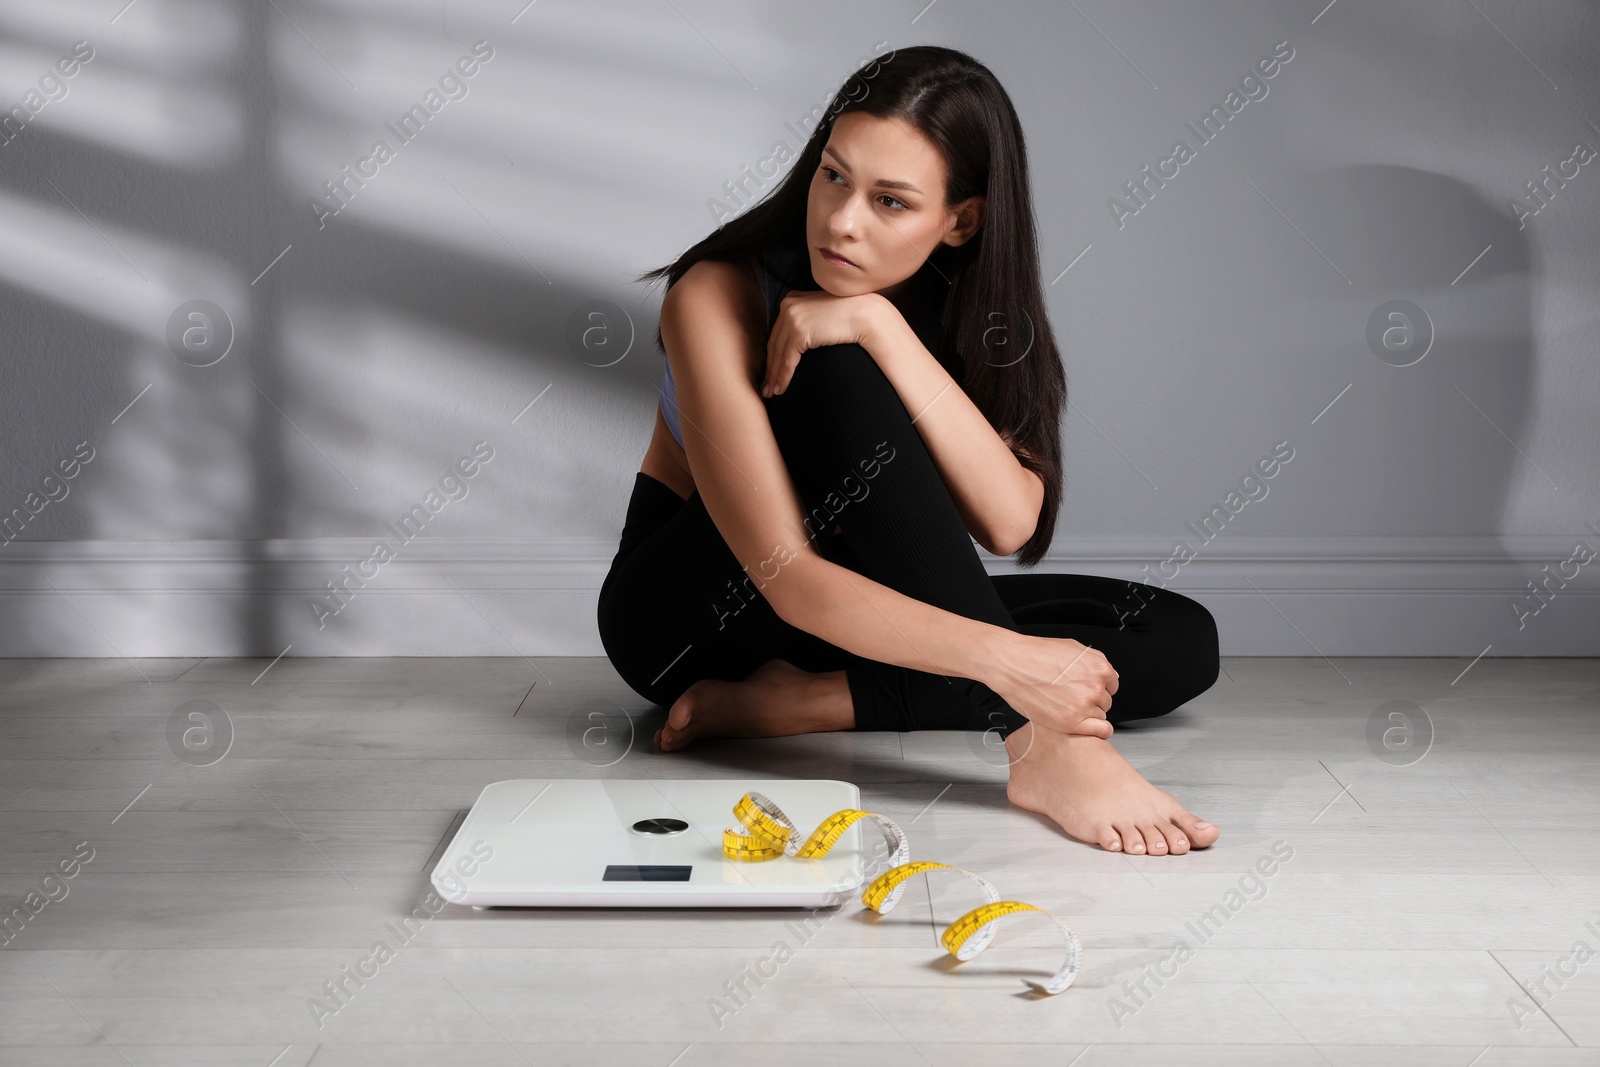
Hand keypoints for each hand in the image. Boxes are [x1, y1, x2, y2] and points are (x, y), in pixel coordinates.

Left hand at [762, 290, 890, 397]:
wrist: (865, 313)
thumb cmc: (849, 316)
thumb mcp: (820, 315)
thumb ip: (807, 322)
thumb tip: (799, 342)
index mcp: (791, 300)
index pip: (777, 333)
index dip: (772, 355)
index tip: (769, 371)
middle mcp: (788, 306)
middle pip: (774, 344)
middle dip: (770, 368)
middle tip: (766, 387)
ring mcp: (792, 318)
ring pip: (778, 354)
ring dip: (774, 376)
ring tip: (772, 393)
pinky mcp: (799, 331)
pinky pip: (787, 360)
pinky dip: (783, 377)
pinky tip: (780, 389)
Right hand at [988, 633, 1117, 738]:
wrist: (1011, 664)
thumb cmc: (1035, 654)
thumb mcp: (1073, 649)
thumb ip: (1094, 663)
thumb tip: (1106, 676)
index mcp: (1099, 667)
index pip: (1111, 685)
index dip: (1097, 687)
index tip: (1085, 689)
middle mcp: (1095, 686)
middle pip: (1105, 701)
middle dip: (1090, 700)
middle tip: (1070, 696)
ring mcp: (1084, 705)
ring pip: (1099, 715)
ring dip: (1086, 714)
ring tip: (1064, 706)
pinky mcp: (1072, 722)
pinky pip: (1101, 731)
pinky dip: (1096, 731)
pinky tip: (1081, 725)